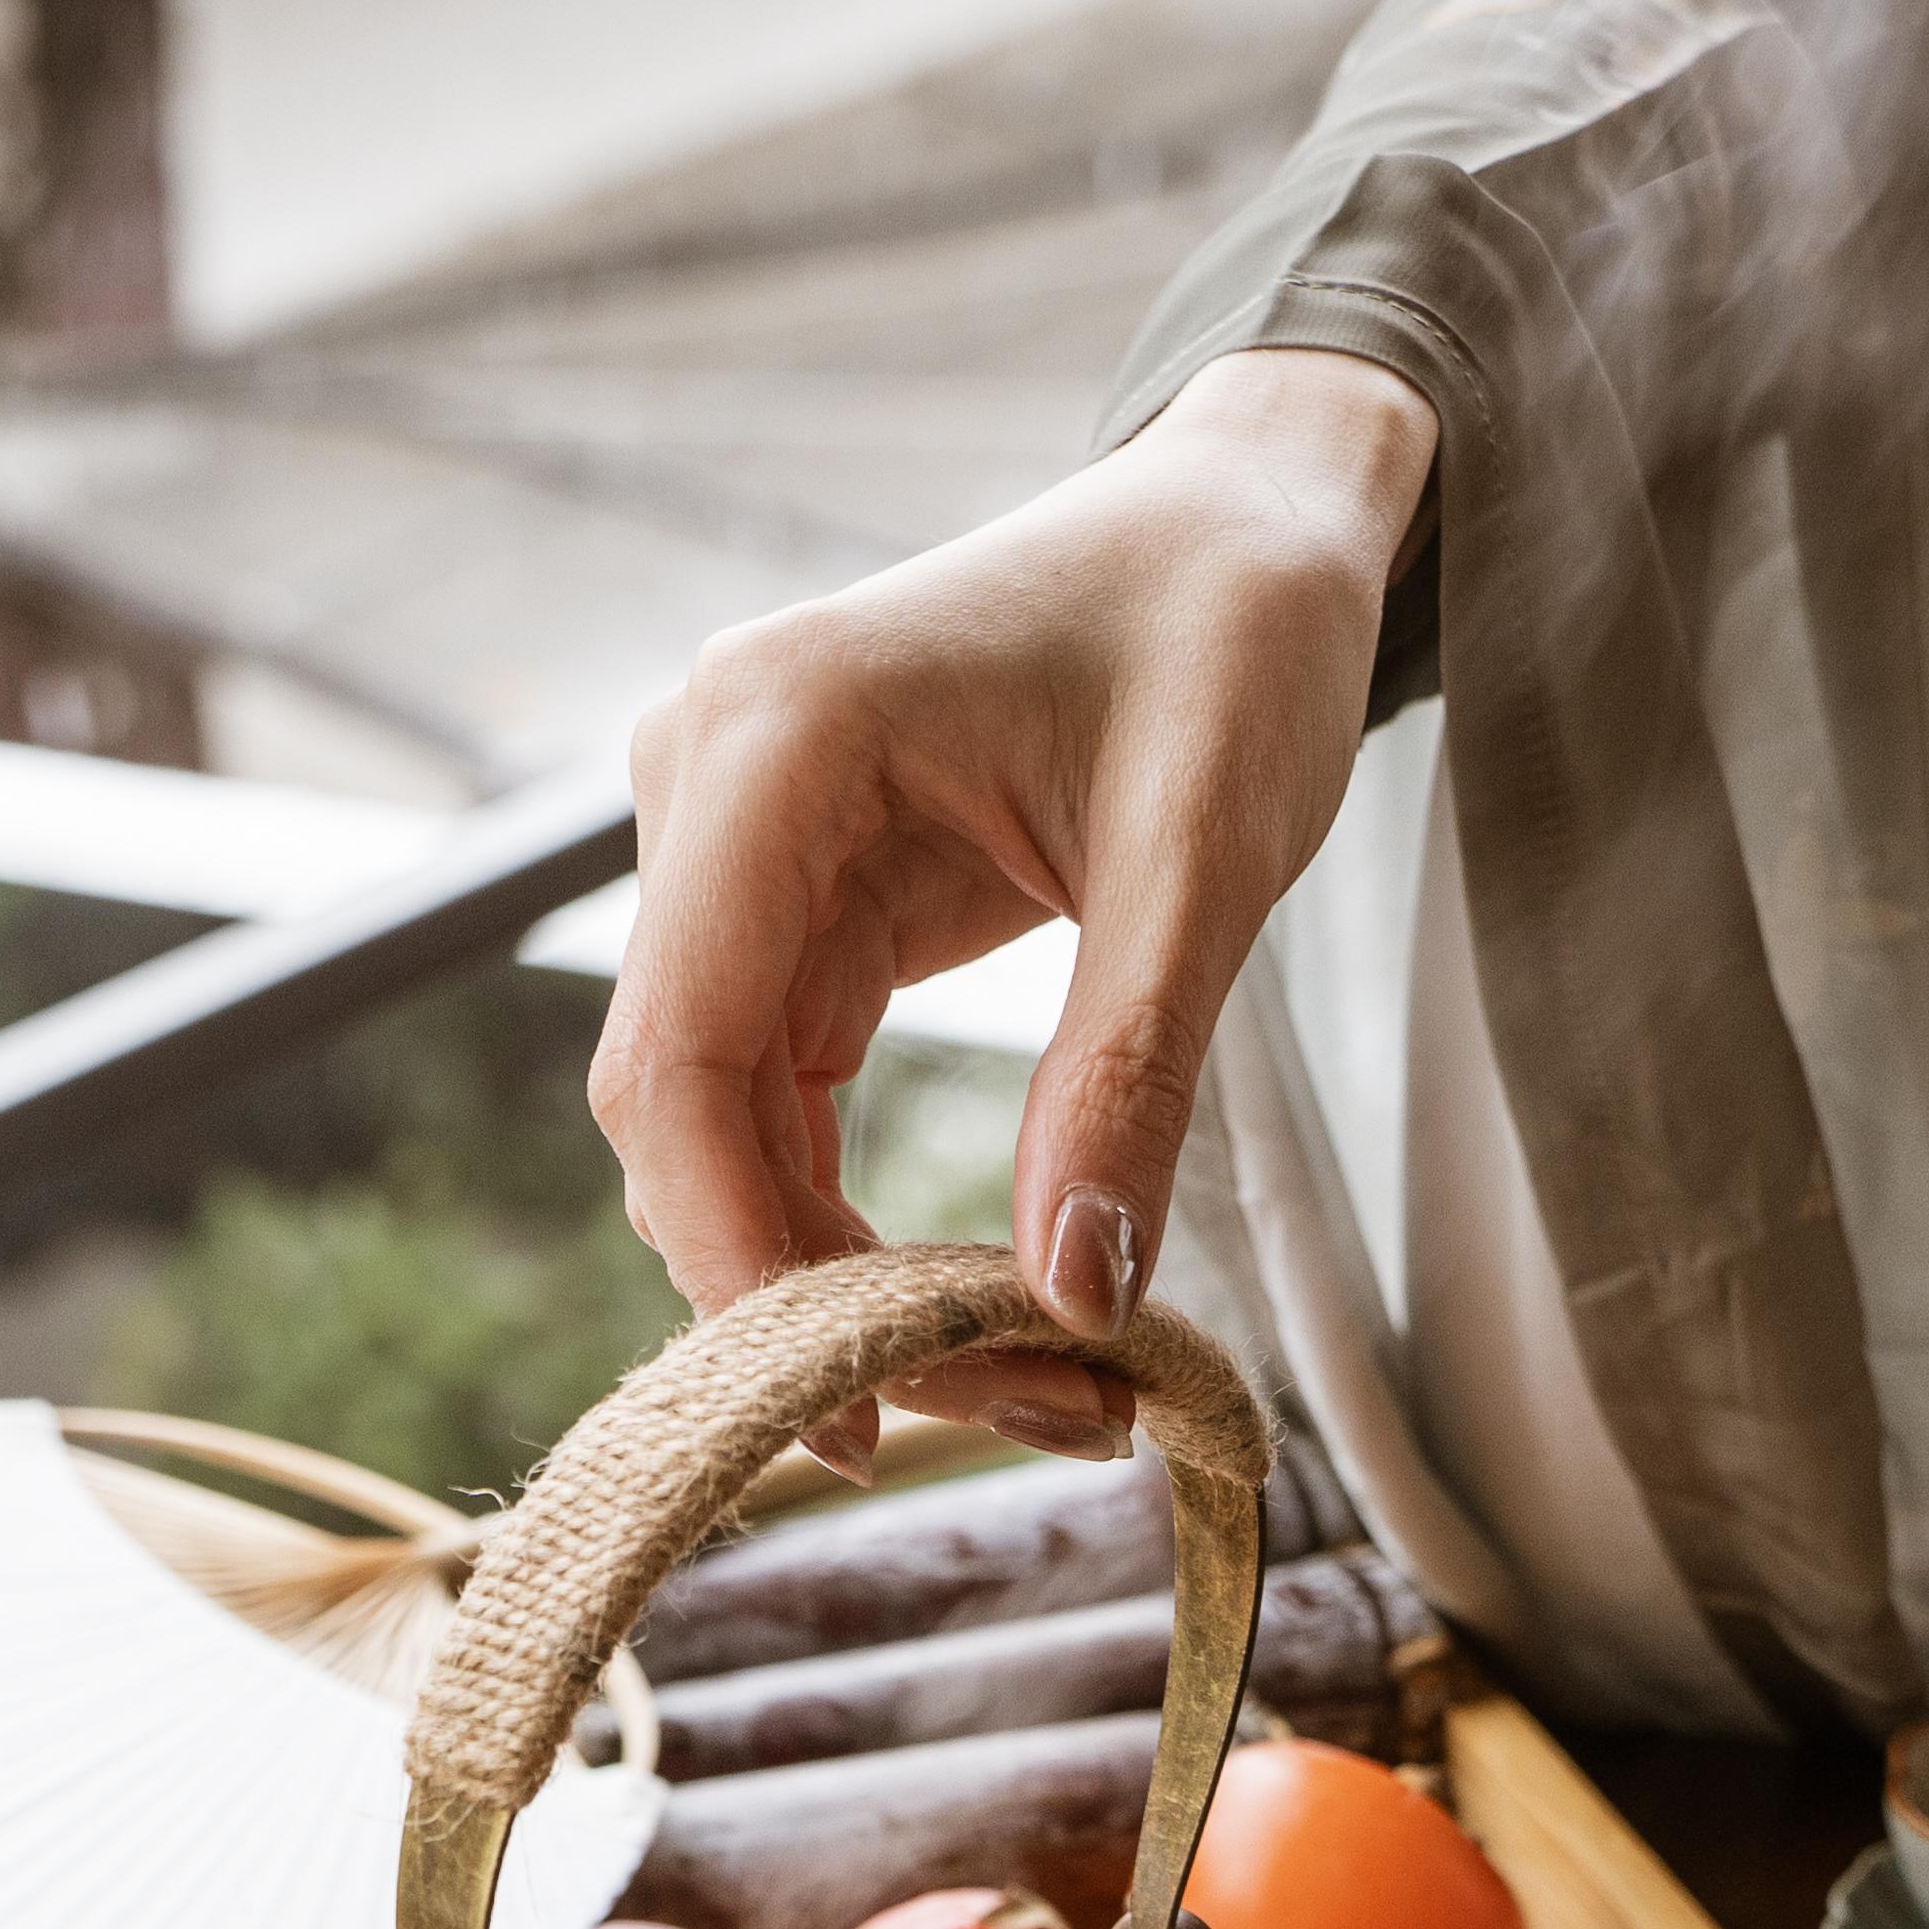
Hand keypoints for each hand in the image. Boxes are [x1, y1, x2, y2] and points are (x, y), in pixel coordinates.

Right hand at [597, 347, 1436, 1471]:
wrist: (1247, 516)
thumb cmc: (1236, 629)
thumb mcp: (1211, 853)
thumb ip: (1127, 1076)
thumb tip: (1076, 1301)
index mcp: (774, 736)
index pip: (681, 1056)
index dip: (740, 1258)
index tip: (861, 1408)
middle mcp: (706, 784)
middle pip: (683, 1114)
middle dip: (810, 1296)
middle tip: (1011, 1412)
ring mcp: (733, 845)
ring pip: (720, 1129)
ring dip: (834, 1277)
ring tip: (1025, 1381)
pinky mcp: (788, 899)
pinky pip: (777, 1099)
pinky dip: (850, 1217)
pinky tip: (968, 1303)